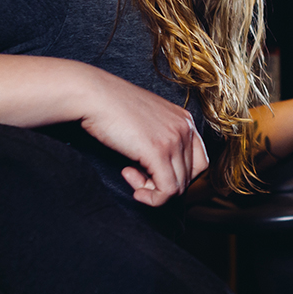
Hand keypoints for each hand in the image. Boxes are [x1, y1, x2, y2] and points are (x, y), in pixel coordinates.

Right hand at [77, 67, 208, 206]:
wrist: (93, 95)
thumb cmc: (112, 108)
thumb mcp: (148, 122)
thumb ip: (161, 140)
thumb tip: (161, 171)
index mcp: (185, 120)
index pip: (199, 161)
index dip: (177, 175)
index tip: (152, 172)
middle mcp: (186, 128)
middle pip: (190, 175)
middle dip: (163, 183)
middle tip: (136, 175)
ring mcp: (174, 139)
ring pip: (179, 186)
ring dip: (153, 191)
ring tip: (131, 175)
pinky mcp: (158, 151)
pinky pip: (167, 190)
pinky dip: (152, 198)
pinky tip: (134, 188)